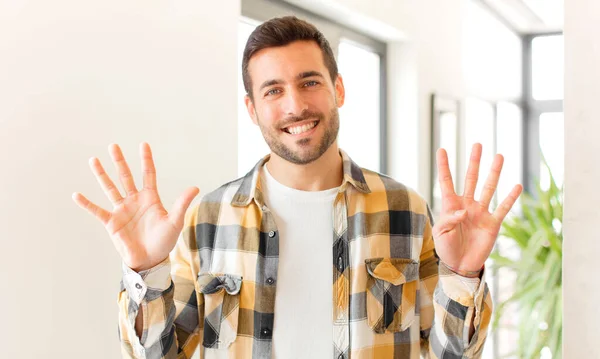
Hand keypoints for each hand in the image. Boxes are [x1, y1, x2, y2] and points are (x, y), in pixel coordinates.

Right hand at [72, 143, 198, 271]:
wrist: (150, 260)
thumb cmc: (164, 241)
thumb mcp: (174, 221)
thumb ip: (181, 203)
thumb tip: (195, 187)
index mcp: (150, 198)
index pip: (148, 174)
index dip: (146, 160)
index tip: (143, 144)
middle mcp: (134, 201)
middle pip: (126, 176)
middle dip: (120, 161)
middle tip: (113, 145)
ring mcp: (122, 210)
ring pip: (110, 188)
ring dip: (101, 175)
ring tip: (93, 160)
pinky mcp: (112, 222)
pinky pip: (97, 211)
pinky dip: (87, 204)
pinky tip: (76, 194)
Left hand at [433, 143, 521, 275]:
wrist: (460, 265)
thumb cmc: (446, 248)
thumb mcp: (441, 234)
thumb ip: (449, 220)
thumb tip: (464, 210)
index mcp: (451, 205)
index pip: (447, 182)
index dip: (444, 166)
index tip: (442, 150)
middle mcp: (467, 204)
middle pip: (471, 179)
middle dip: (474, 162)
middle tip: (478, 144)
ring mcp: (481, 212)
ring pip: (488, 188)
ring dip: (494, 173)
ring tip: (500, 156)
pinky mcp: (493, 223)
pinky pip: (503, 208)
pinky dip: (510, 198)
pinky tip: (517, 185)